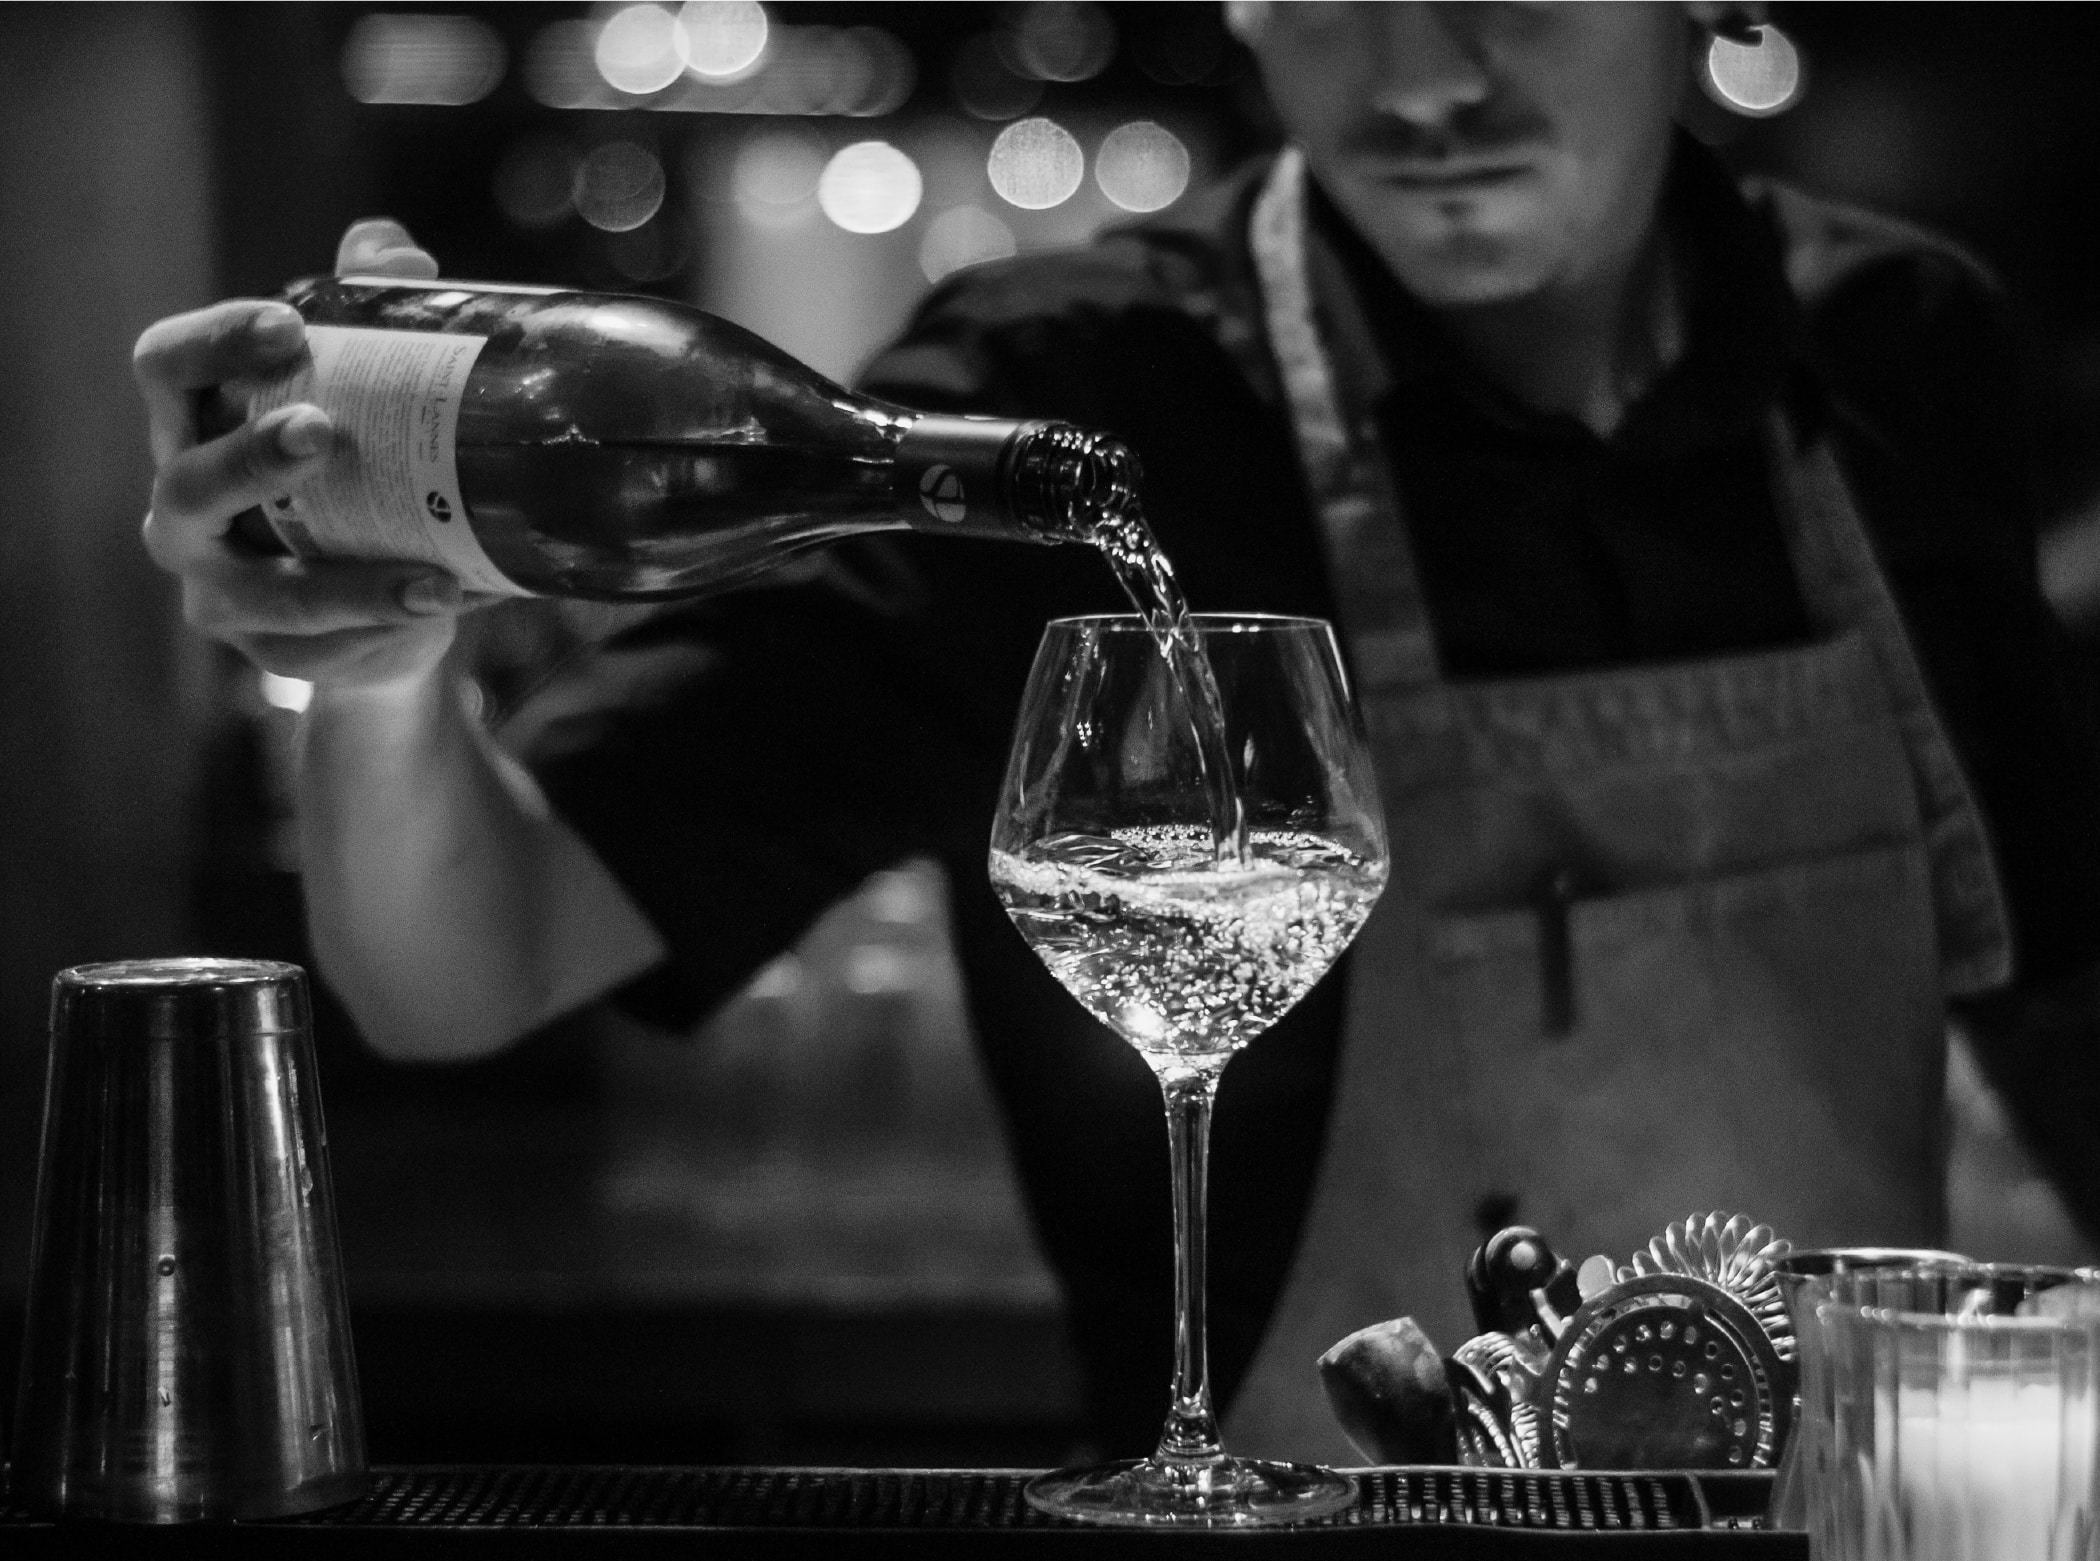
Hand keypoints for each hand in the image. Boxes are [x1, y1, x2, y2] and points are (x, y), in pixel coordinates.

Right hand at [136, 219, 471, 692]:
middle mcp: (185, 510)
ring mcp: (220, 590)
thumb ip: (372, 310)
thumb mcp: (364, 385)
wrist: (383, 601)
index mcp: (194, 425)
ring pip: (267, 592)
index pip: (167, 367)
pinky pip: (322, 650)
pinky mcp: (270, 655)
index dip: (214, 342)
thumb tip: (396, 253)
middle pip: (191, 481)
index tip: (287, 323)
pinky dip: (386, 633)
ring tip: (434, 580)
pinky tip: (443, 612)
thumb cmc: (355, 468)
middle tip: (323, 432)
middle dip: (253, 458)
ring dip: (351, 584)